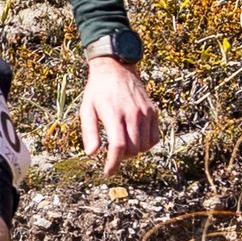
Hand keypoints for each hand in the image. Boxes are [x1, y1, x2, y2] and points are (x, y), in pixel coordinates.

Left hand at [79, 55, 160, 177]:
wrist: (116, 69)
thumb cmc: (98, 91)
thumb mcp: (86, 109)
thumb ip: (89, 132)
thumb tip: (92, 154)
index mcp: (114, 113)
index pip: (118, 145)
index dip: (113, 163)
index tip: (108, 172)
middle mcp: (133, 113)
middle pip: (132, 149)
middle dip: (121, 158)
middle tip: (113, 155)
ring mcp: (146, 113)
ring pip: (144, 146)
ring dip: (133, 152)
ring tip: (123, 145)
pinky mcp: (153, 112)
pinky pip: (155, 138)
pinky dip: (146, 145)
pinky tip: (135, 140)